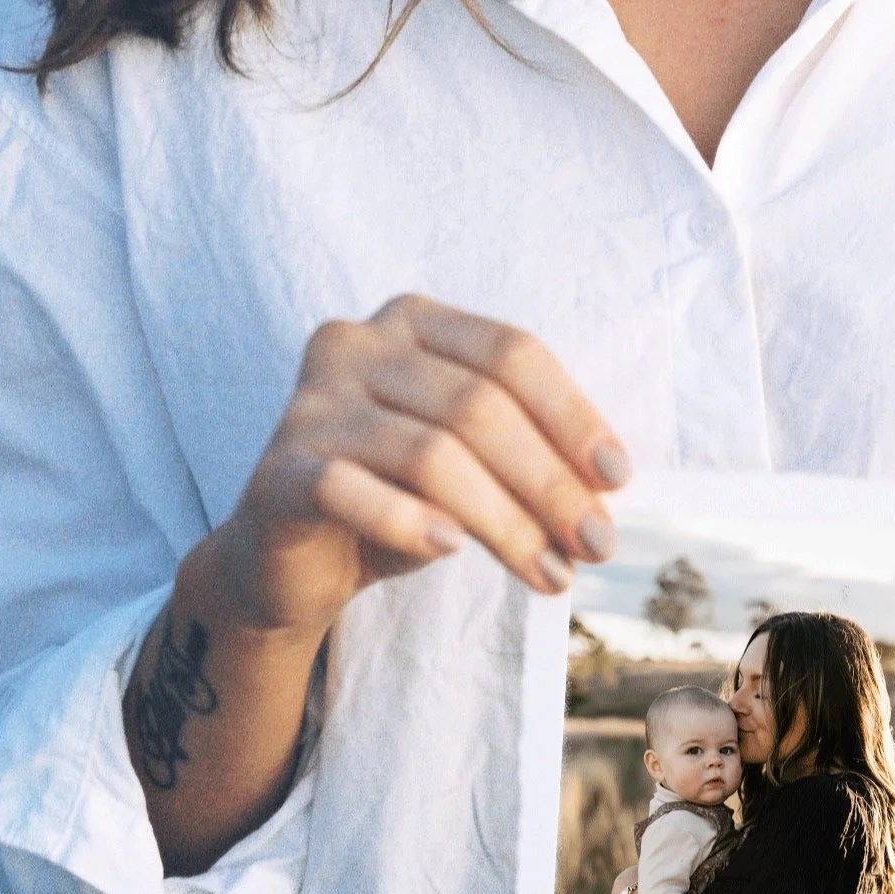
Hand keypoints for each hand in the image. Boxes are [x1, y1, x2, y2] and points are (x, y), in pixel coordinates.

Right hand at [212, 294, 630, 636]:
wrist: (291, 560)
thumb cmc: (397, 498)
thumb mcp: (472, 464)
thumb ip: (528, 454)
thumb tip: (606, 488)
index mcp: (414, 322)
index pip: (511, 353)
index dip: (572, 415)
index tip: (617, 480)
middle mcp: (356, 344)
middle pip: (478, 405)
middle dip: (549, 482)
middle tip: (595, 544)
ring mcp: (310, 404)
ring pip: (430, 454)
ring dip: (504, 521)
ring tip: (549, 572)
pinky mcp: (277, 470)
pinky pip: (350, 489)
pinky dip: (409, 521)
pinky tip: (451, 551)